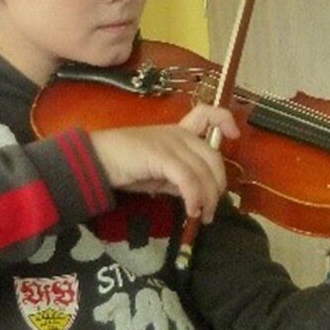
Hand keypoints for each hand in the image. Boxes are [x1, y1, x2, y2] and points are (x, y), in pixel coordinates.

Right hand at [89, 108, 237, 221]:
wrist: (96, 160)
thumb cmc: (124, 165)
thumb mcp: (158, 174)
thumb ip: (178, 180)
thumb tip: (196, 195)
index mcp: (178, 132)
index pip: (207, 113)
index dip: (225, 120)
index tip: (233, 135)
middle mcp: (178, 134)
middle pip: (213, 156)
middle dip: (218, 186)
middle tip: (212, 209)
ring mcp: (170, 143)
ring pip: (203, 171)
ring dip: (208, 198)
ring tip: (203, 216)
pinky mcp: (161, 155)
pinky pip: (188, 179)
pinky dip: (194, 197)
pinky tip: (191, 211)